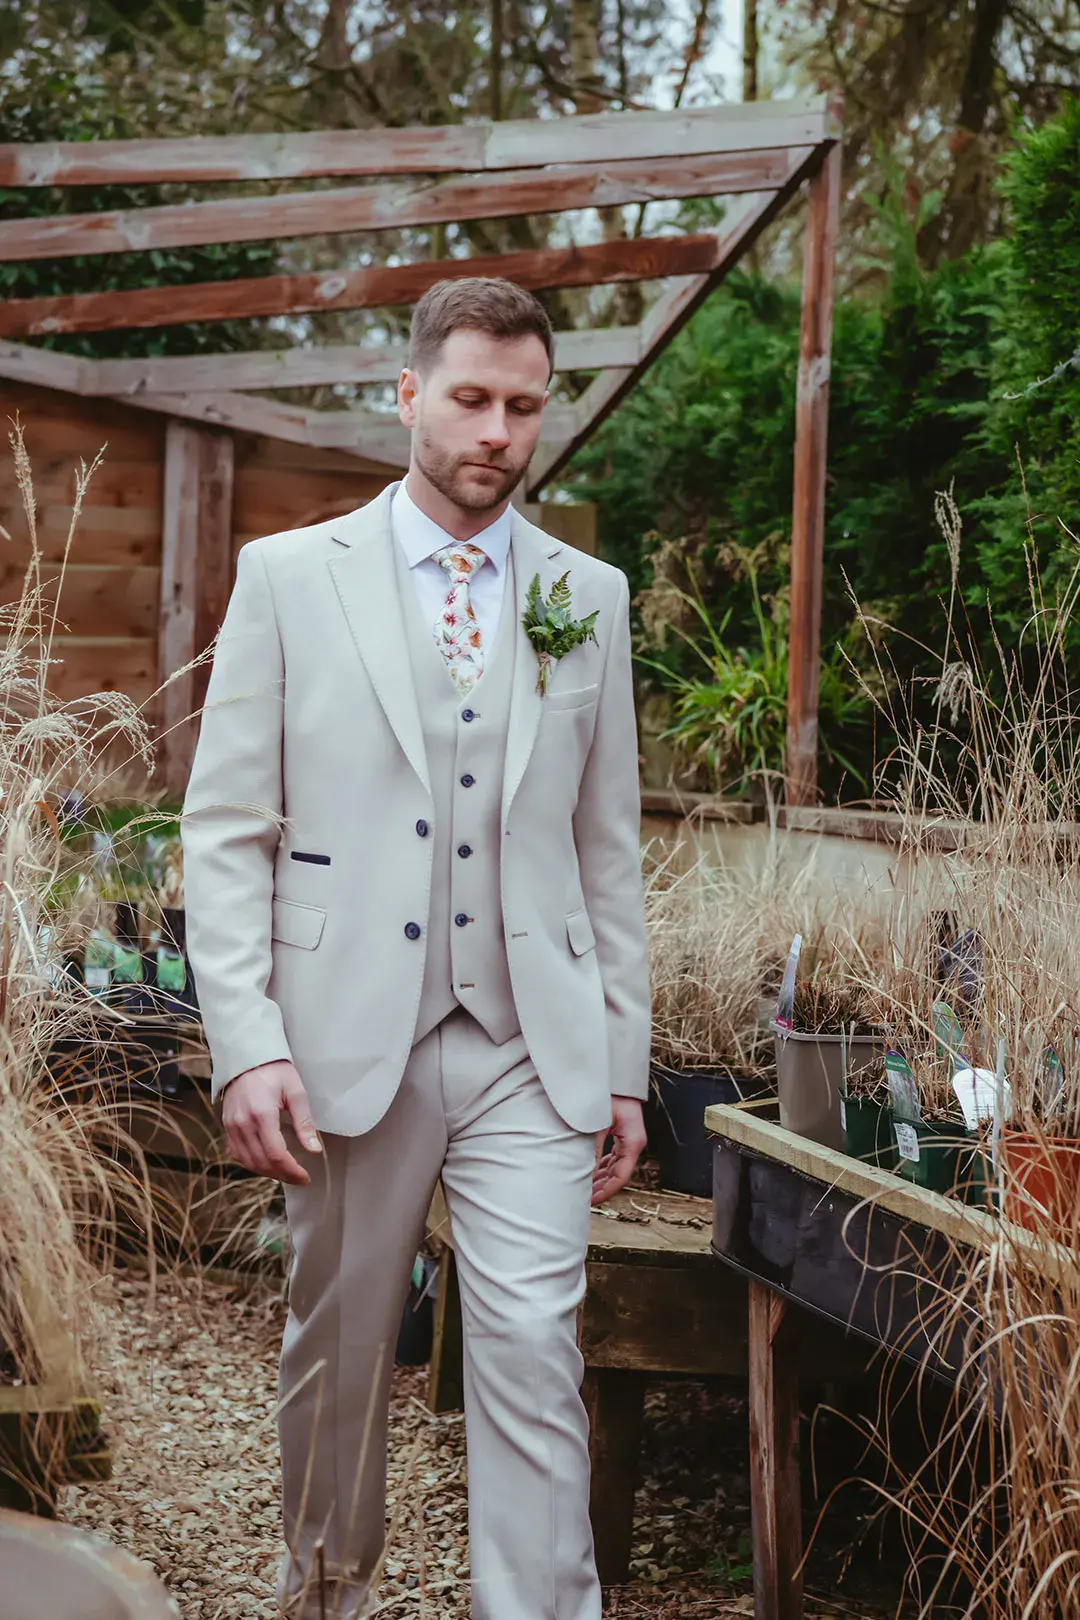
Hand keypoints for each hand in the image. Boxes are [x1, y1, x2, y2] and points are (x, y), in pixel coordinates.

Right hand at [221, 1059, 322, 1185]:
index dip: (292, 1171)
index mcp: (262, 1114)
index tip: (305, 1177)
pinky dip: (252, 1163)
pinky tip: (266, 1162)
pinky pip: (237, 1154)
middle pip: (262, 1163)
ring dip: (267, 1172)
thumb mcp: (296, 1092)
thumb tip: (314, 1149)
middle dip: (283, 1175)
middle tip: (299, 1177)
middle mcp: (243, 1123)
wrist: (247, 1057)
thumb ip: (304, 1123)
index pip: (276, 1155)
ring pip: (248, 1162)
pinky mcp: (227, 1126)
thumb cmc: (274, 1071)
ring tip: (285, 1172)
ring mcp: (232, 1126)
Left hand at [592, 1095, 646, 1204]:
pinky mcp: (620, 1132)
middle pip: (618, 1173)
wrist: (613, 1074)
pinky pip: (611, 1155)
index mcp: (633, 1142)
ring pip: (614, 1166)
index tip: (590, 1202)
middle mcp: (633, 1142)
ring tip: (583, 1188)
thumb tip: (584, 1175)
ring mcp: (628, 1138)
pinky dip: (600, 1165)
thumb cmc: (606, 1094)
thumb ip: (591, 1150)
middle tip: (582, 1199)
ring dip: (600, 1178)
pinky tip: (588, 1171)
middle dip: (601, 1188)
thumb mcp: (597, 1123)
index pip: (621, 1177)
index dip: (606, 1192)